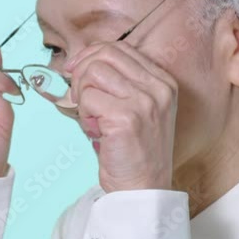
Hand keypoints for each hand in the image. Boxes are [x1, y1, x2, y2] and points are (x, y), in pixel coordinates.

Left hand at [66, 41, 177, 192]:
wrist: (143, 190)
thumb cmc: (134, 152)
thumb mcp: (138, 109)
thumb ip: (120, 83)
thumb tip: (83, 61)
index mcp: (163, 82)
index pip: (120, 48)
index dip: (92, 55)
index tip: (75, 69)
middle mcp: (158, 88)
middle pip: (105, 54)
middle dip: (82, 71)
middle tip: (79, 96)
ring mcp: (144, 102)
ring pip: (93, 72)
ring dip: (82, 93)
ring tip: (91, 116)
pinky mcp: (126, 119)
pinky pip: (87, 98)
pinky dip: (83, 113)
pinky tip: (94, 130)